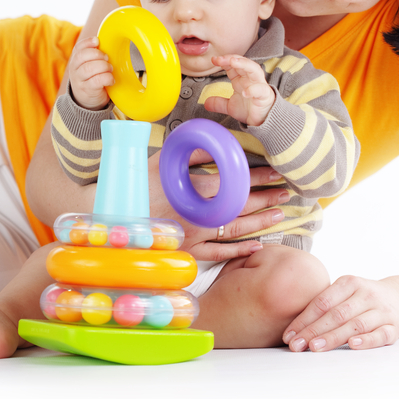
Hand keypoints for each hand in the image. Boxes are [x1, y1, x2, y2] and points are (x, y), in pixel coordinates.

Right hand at [67, 37, 113, 109]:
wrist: (86, 102)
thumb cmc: (91, 79)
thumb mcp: (89, 65)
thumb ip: (94, 55)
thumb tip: (104, 40)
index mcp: (76, 60)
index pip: (77, 48)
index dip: (87, 42)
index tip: (97, 41)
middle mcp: (75, 70)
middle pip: (81, 57)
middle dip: (97, 54)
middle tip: (107, 58)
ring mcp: (80, 81)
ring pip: (89, 68)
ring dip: (103, 66)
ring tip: (110, 69)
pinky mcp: (87, 91)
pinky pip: (97, 81)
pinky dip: (107, 78)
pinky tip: (111, 80)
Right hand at [147, 148, 287, 261]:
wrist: (113, 214)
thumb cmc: (137, 184)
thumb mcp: (165, 160)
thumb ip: (195, 152)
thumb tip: (220, 144)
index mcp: (195, 189)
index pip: (236, 183)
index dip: (258, 177)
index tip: (275, 172)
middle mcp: (199, 214)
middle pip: (242, 206)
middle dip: (266, 198)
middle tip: (285, 193)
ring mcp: (195, 236)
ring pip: (235, 231)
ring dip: (260, 223)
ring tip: (279, 215)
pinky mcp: (188, 251)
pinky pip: (219, 254)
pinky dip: (239, 251)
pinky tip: (257, 246)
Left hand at [204, 55, 274, 125]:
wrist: (263, 120)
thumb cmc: (249, 108)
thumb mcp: (230, 106)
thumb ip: (218, 103)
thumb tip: (205, 102)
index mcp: (241, 79)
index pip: (233, 65)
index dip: (224, 61)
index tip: (214, 60)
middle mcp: (250, 79)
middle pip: (243, 63)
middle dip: (232, 58)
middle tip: (220, 58)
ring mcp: (258, 86)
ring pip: (254, 70)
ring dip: (244, 64)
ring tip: (234, 62)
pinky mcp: (265, 96)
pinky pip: (260, 90)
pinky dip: (253, 89)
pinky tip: (245, 92)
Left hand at [282, 275, 398, 351]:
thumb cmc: (362, 298)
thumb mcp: (345, 292)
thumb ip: (325, 304)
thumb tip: (294, 328)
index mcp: (349, 282)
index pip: (323, 302)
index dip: (304, 319)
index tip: (289, 335)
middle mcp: (366, 294)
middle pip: (336, 314)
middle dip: (314, 331)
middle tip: (297, 345)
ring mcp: (381, 310)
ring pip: (355, 325)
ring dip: (334, 337)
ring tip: (315, 347)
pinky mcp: (394, 327)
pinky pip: (380, 334)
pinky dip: (366, 341)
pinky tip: (352, 346)